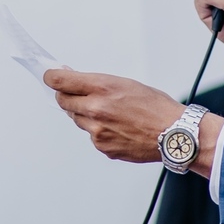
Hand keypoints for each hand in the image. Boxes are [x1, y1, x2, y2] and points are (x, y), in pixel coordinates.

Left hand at [44, 69, 221, 173]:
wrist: (174, 134)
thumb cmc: (155, 106)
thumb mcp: (125, 83)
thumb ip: (96, 83)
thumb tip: (72, 80)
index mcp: (102, 88)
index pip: (60, 81)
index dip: (52, 77)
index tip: (50, 76)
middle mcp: (95, 109)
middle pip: (63, 101)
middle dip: (68, 96)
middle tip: (79, 94)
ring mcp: (97, 131)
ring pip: (78, 120)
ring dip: (86, 115)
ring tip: (111, 113)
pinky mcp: (102, 147)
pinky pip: (91, 136)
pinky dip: (98, 131)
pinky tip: (118, 128)